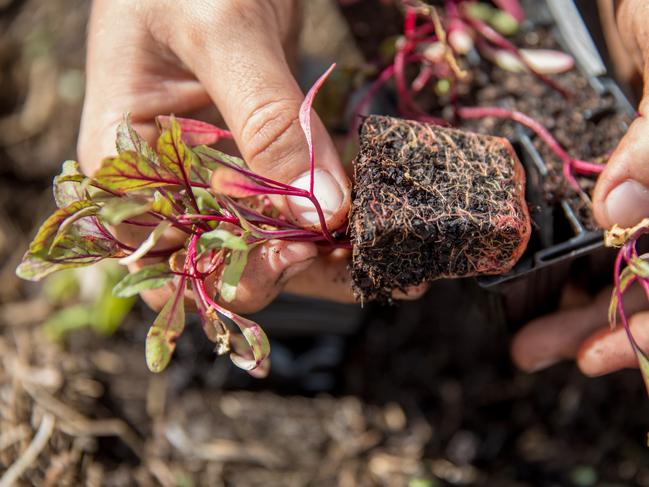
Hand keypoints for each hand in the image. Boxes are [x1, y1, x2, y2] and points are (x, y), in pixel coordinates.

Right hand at [78, 0, 424, 312]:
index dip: (229, 269)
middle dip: (284, 269)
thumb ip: (267, 121)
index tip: (294, 253)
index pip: (168, 253)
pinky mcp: (259, 151)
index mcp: (126, 159)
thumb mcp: (222, 32)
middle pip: (221, 259)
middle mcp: (169, 175)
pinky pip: (291, 201)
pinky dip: (327, 220)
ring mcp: (217, 166)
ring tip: (373, 254)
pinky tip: (365, 226)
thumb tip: (323, 210)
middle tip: (347, 255)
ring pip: (264, 239)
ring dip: (317, 255)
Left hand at [513, 0, 648, 373]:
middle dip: (597, 328)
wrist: (642, 3)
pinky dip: (571, 265)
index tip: (603, 355)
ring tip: (528, 343)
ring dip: (578, 309)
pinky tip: (542, 289)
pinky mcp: (625, 183)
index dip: (648, 326)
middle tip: (535, 353)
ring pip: (626, 270)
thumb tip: (619, 214)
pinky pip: (603, 238)